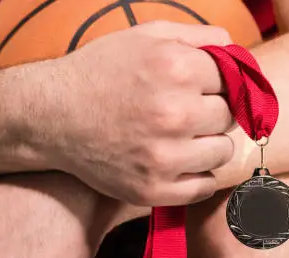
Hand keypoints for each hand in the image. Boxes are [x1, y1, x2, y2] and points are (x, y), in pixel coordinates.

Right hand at [26, 21, 235, 205]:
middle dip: (213, 111)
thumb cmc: (100, 72)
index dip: (218, 83)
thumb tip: (237, 52)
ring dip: (208, 144)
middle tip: (187, 111)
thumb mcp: (145, 36)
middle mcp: (174, 114)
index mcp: (176, 69)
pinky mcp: (153, 189)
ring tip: (181, 136)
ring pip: (223, 152)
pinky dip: (198, 175)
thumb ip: (198, 36)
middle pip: (229, 117)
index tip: (202, 88)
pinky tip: (179, 161)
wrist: (51, 116)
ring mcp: (164, 157)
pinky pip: (204, 186)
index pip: (233, 80)